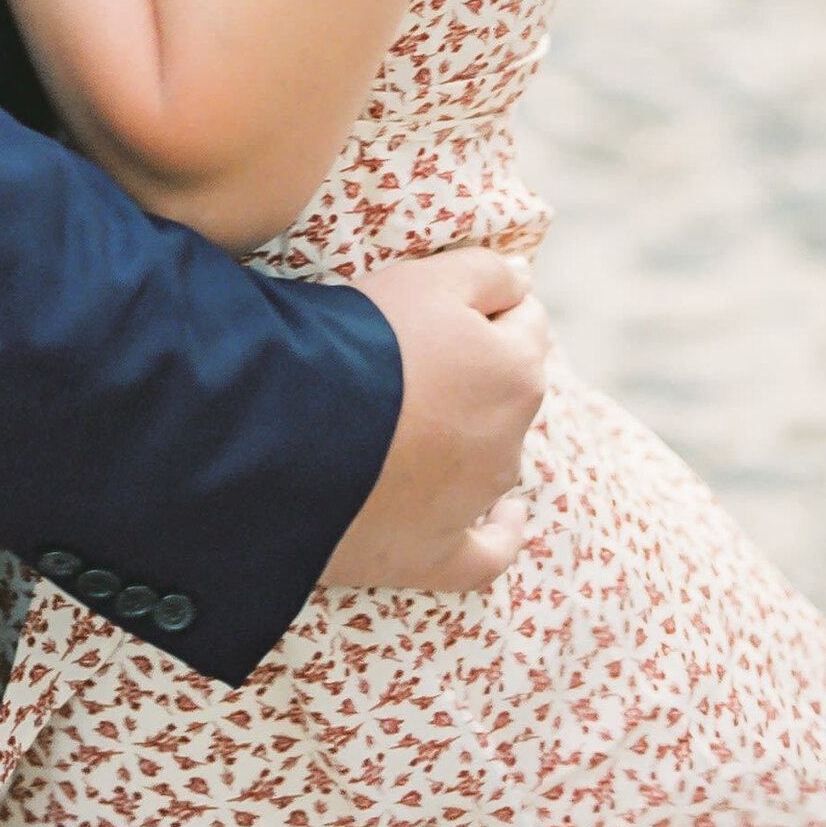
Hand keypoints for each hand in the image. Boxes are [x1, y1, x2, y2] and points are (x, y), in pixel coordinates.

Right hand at [319, 248, 550, 594]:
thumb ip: (488, 270)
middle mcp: (509, 441)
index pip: (525, 321)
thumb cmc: (365, 342)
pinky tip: (506, 520)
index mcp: (516, 372)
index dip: (488, 303)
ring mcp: (474, 504)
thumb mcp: (427, 278)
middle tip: (422, 351)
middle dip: (481, 370)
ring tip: (418, 415)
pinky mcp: (437, 555)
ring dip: (472, 435)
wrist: (299, 433)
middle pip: (509, 391)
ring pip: (494, 459)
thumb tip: (525, 278)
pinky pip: (487, 554)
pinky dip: (500, 535)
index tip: (447, 300)